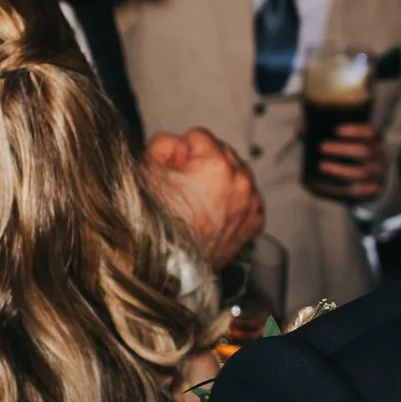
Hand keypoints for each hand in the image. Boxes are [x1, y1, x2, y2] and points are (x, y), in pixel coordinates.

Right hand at [146, 127, 264, 269]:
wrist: (169, 265)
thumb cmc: (157, 224)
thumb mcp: (146, 171)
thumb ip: (163, 144)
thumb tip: (178, 144)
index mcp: (217, 164)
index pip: (198, 136)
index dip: (180, 150)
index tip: (174, 168)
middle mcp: (240, 181)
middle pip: (222, 152)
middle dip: (203, 163)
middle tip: (184, 184)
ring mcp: (250, 204)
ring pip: (237, 173)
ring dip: (221, 180)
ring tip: (198, 200)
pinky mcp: (254, 223)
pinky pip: (249, 199)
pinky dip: (235, 201)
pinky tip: (215, 211)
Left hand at [310, 120, 389, 202]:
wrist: (366, 180)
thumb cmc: (348, 153)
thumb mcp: (340, 140)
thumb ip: (320, 130)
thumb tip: (299, 129)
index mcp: (375, 141)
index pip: (371, 132)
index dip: (356, 130)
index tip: (336, 129)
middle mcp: (380, 156)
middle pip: (364, 151)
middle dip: (342, 149)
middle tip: (321, 147)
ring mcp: (379, 174)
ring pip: (362, 172)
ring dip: (340, 169)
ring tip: (321, 165)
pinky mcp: (374, 190)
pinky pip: (361, 191)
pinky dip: (343, 189)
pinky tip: (327, 186)